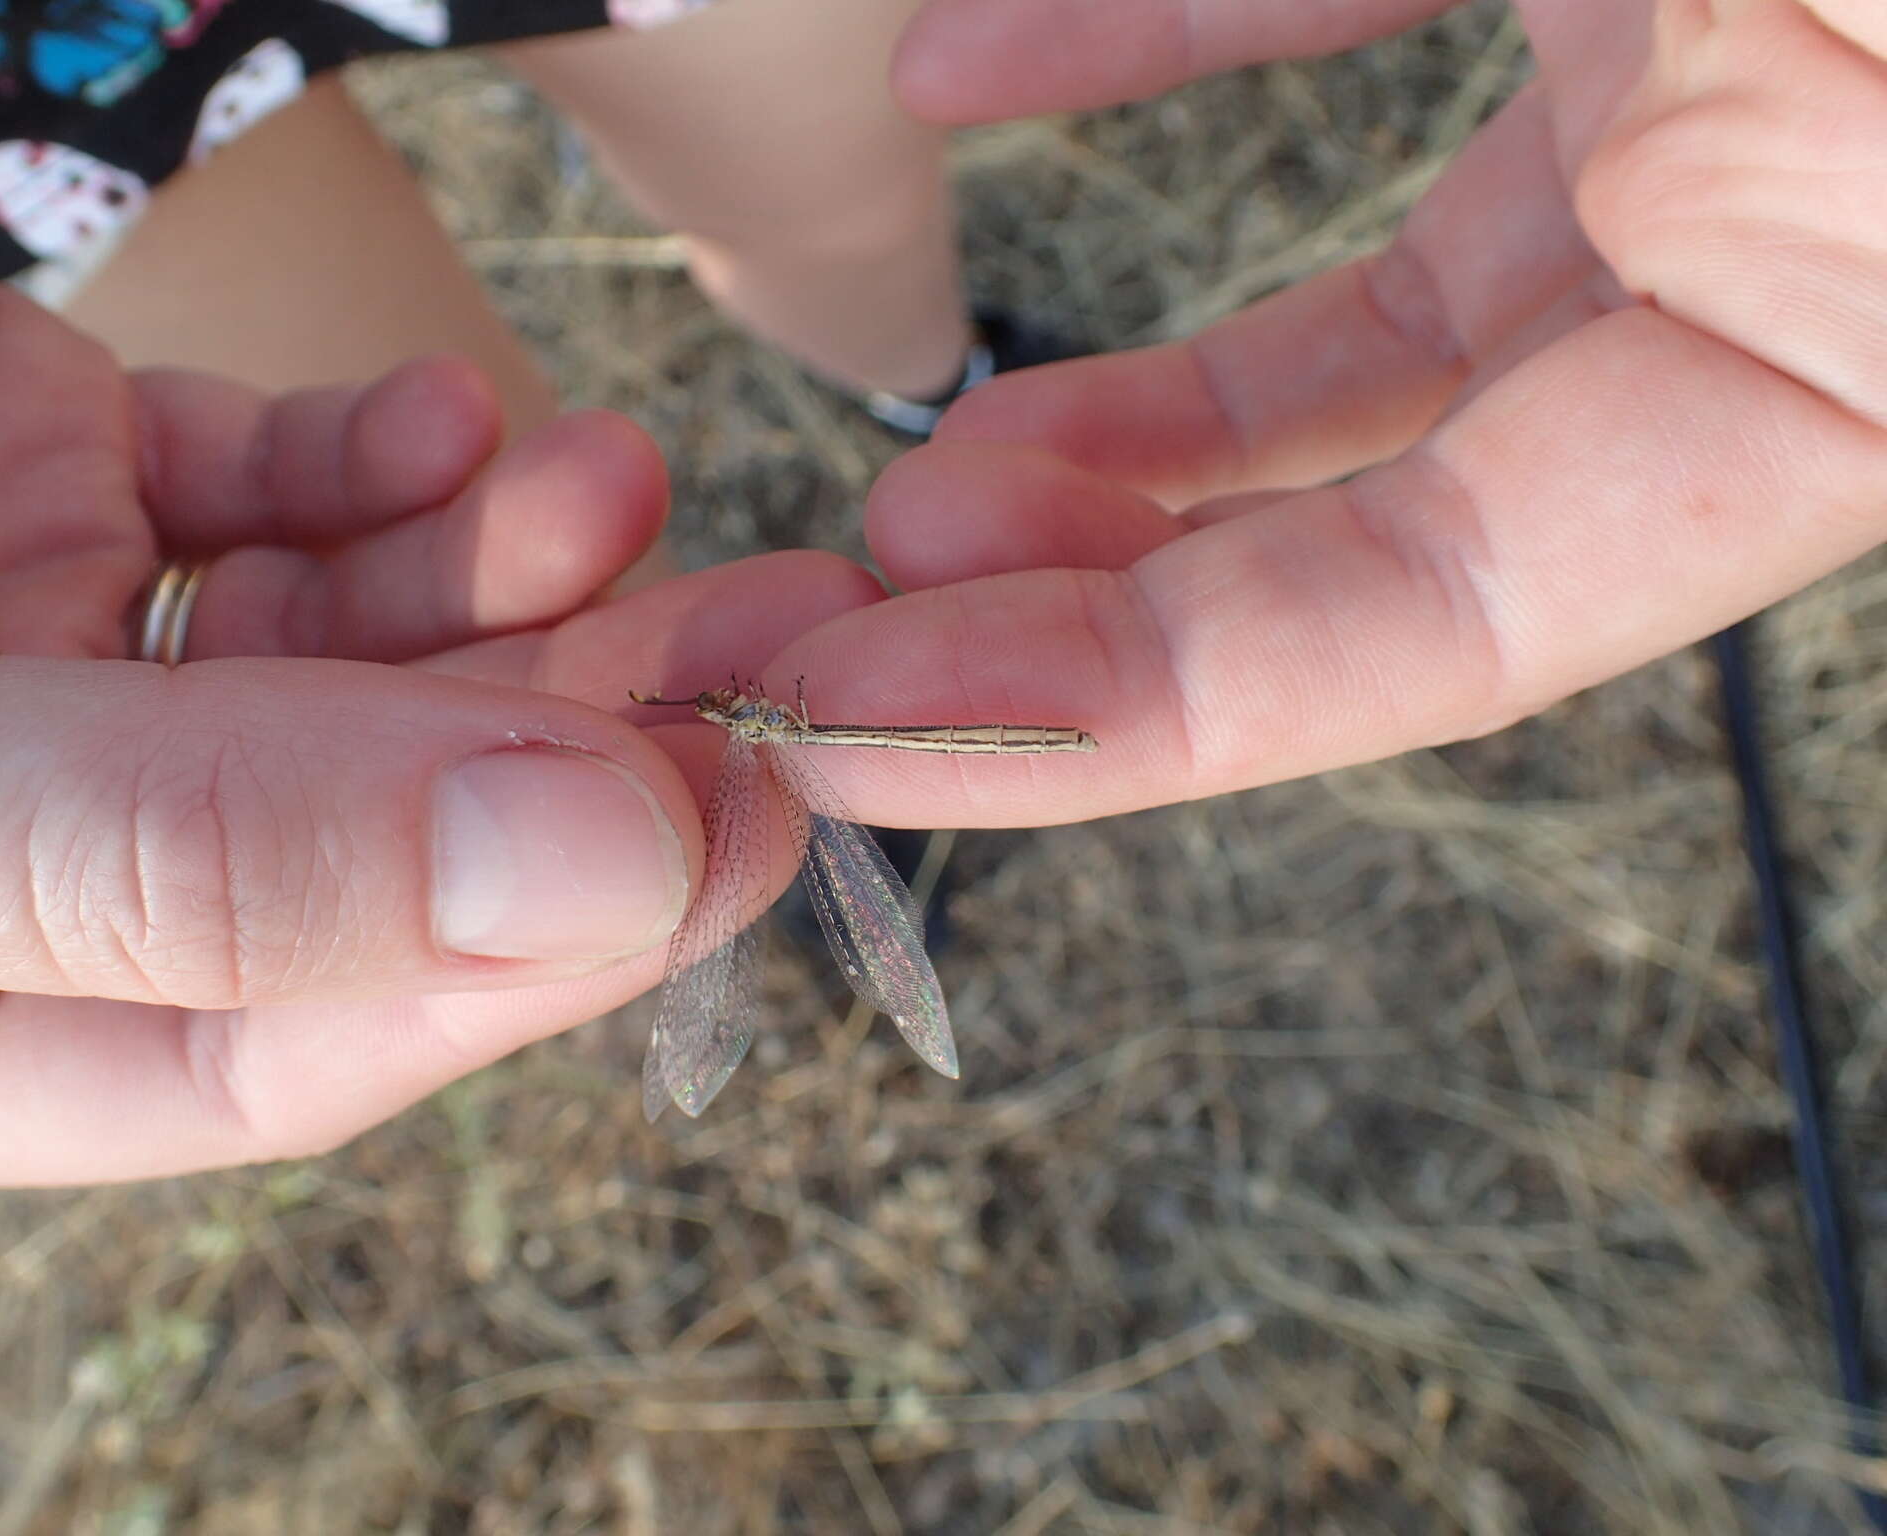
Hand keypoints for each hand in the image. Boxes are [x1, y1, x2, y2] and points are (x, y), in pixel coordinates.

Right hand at [0, 165, 881, 1186]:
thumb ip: (195, 856)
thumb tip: (594, 884)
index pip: (280, 1038)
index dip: (526, 947)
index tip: (738, 832)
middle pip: (354, 837)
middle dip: (576, 747)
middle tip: (781, 645)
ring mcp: (13, 651)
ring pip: (340, 657)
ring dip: (511, 588)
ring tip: (625, 500)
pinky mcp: (25, 465)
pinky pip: (254, 496)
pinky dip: (378, 470)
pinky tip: (467, 434)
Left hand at [761, 0, 1885, 830]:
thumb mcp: (1796, 5)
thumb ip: (1671, 107)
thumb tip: (1371, 438)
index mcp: (1860, 342)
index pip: (1444, 620)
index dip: (1147, 709)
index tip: (883, 724)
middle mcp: (1780, 239)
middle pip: (1368, 512)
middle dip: (1089, 593)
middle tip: (837, 616)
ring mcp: (1702, 77)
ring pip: (1354, 328)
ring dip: (1114, 411)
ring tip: (904, 479)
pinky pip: (1344, 6)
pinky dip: (1146, 41)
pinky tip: (955, 72)